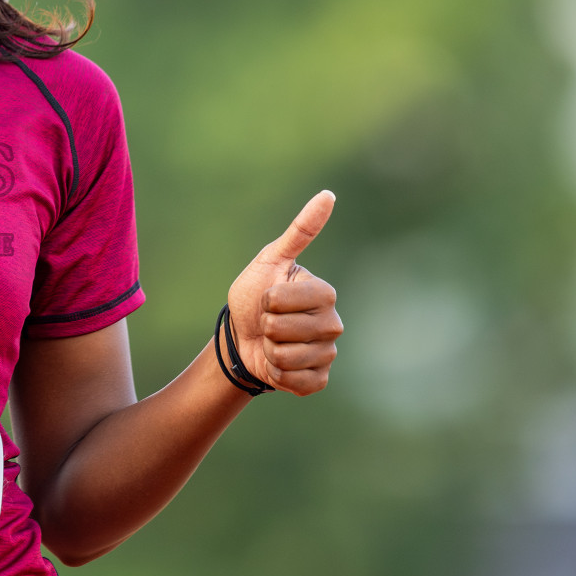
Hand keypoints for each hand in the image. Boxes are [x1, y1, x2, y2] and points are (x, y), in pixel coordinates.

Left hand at [224, 191, 341, 396]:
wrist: (241, 336)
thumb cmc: (255, 295)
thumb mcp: (270, 259)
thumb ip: (300, 231)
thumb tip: (328, 194)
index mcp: (324, 294)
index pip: (290, 299)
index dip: (269, 300)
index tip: (268, 297)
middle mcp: (333, 324)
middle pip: (287, 329)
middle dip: (266, 326)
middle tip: (267, 322)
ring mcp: (328, 353)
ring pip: (289, 356)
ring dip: (270, 350)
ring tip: (272, 342)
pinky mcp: (319, 379)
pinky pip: (297, 381)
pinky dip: (278, 374)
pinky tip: (278, 364)